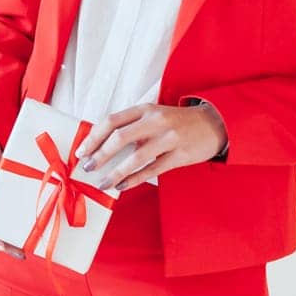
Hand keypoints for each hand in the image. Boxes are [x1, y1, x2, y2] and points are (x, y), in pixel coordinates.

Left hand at [73, 101, 228, 190]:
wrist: (213, 124)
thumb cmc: (177, 122)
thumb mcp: (154, 116)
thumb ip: (132, 127)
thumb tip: (102, 146)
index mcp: (145, 109)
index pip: (112, 120)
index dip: (93, 137)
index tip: (82, 151)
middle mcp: (156, 121)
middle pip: (120, 137)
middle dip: (100, 154)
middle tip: (88, 167)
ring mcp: (169, 138)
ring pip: (136, 157)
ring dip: (116, 172)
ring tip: (103, 183)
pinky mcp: (180, 155)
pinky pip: (152, 170)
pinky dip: (135, 179)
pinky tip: (123, 186)